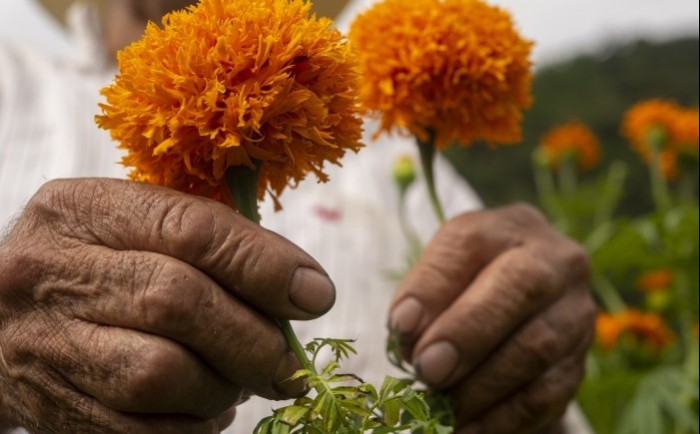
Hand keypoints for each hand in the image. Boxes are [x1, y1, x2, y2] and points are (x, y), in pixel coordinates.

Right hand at [0, 178, 335, 432]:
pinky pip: (141, 431)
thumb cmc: (101, 264)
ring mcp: (45, 342)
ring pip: (159, 374)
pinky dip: (195, 425)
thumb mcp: (138, 228)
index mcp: (84, 210)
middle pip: (178, 303)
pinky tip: (210, 407)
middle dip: (254, 338)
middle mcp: (53, 271)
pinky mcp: (49, 407)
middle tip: (291, 360)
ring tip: (245, 380)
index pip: (191, 230)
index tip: (315, 295)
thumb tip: (304, 290)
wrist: (2, 320)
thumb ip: (215, 244)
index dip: (265, 266)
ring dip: (226, 384)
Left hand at [389, 204, 594, 433]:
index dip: (433, 287)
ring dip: (480, 385)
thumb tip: (407, 330)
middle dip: (467, 335)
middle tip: (426, 370)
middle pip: (519, 289)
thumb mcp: (442, 273)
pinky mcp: (580, 362)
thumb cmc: (469, 283)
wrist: (521, 301)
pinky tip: (466, 428)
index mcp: (509, 228)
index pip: (470, 244)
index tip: (400, 327)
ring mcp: (576, 312)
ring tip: (440, 407)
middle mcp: (555, 260)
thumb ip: (423, 293)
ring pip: (536, 347)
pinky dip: (503, 418)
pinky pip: (547, 394)